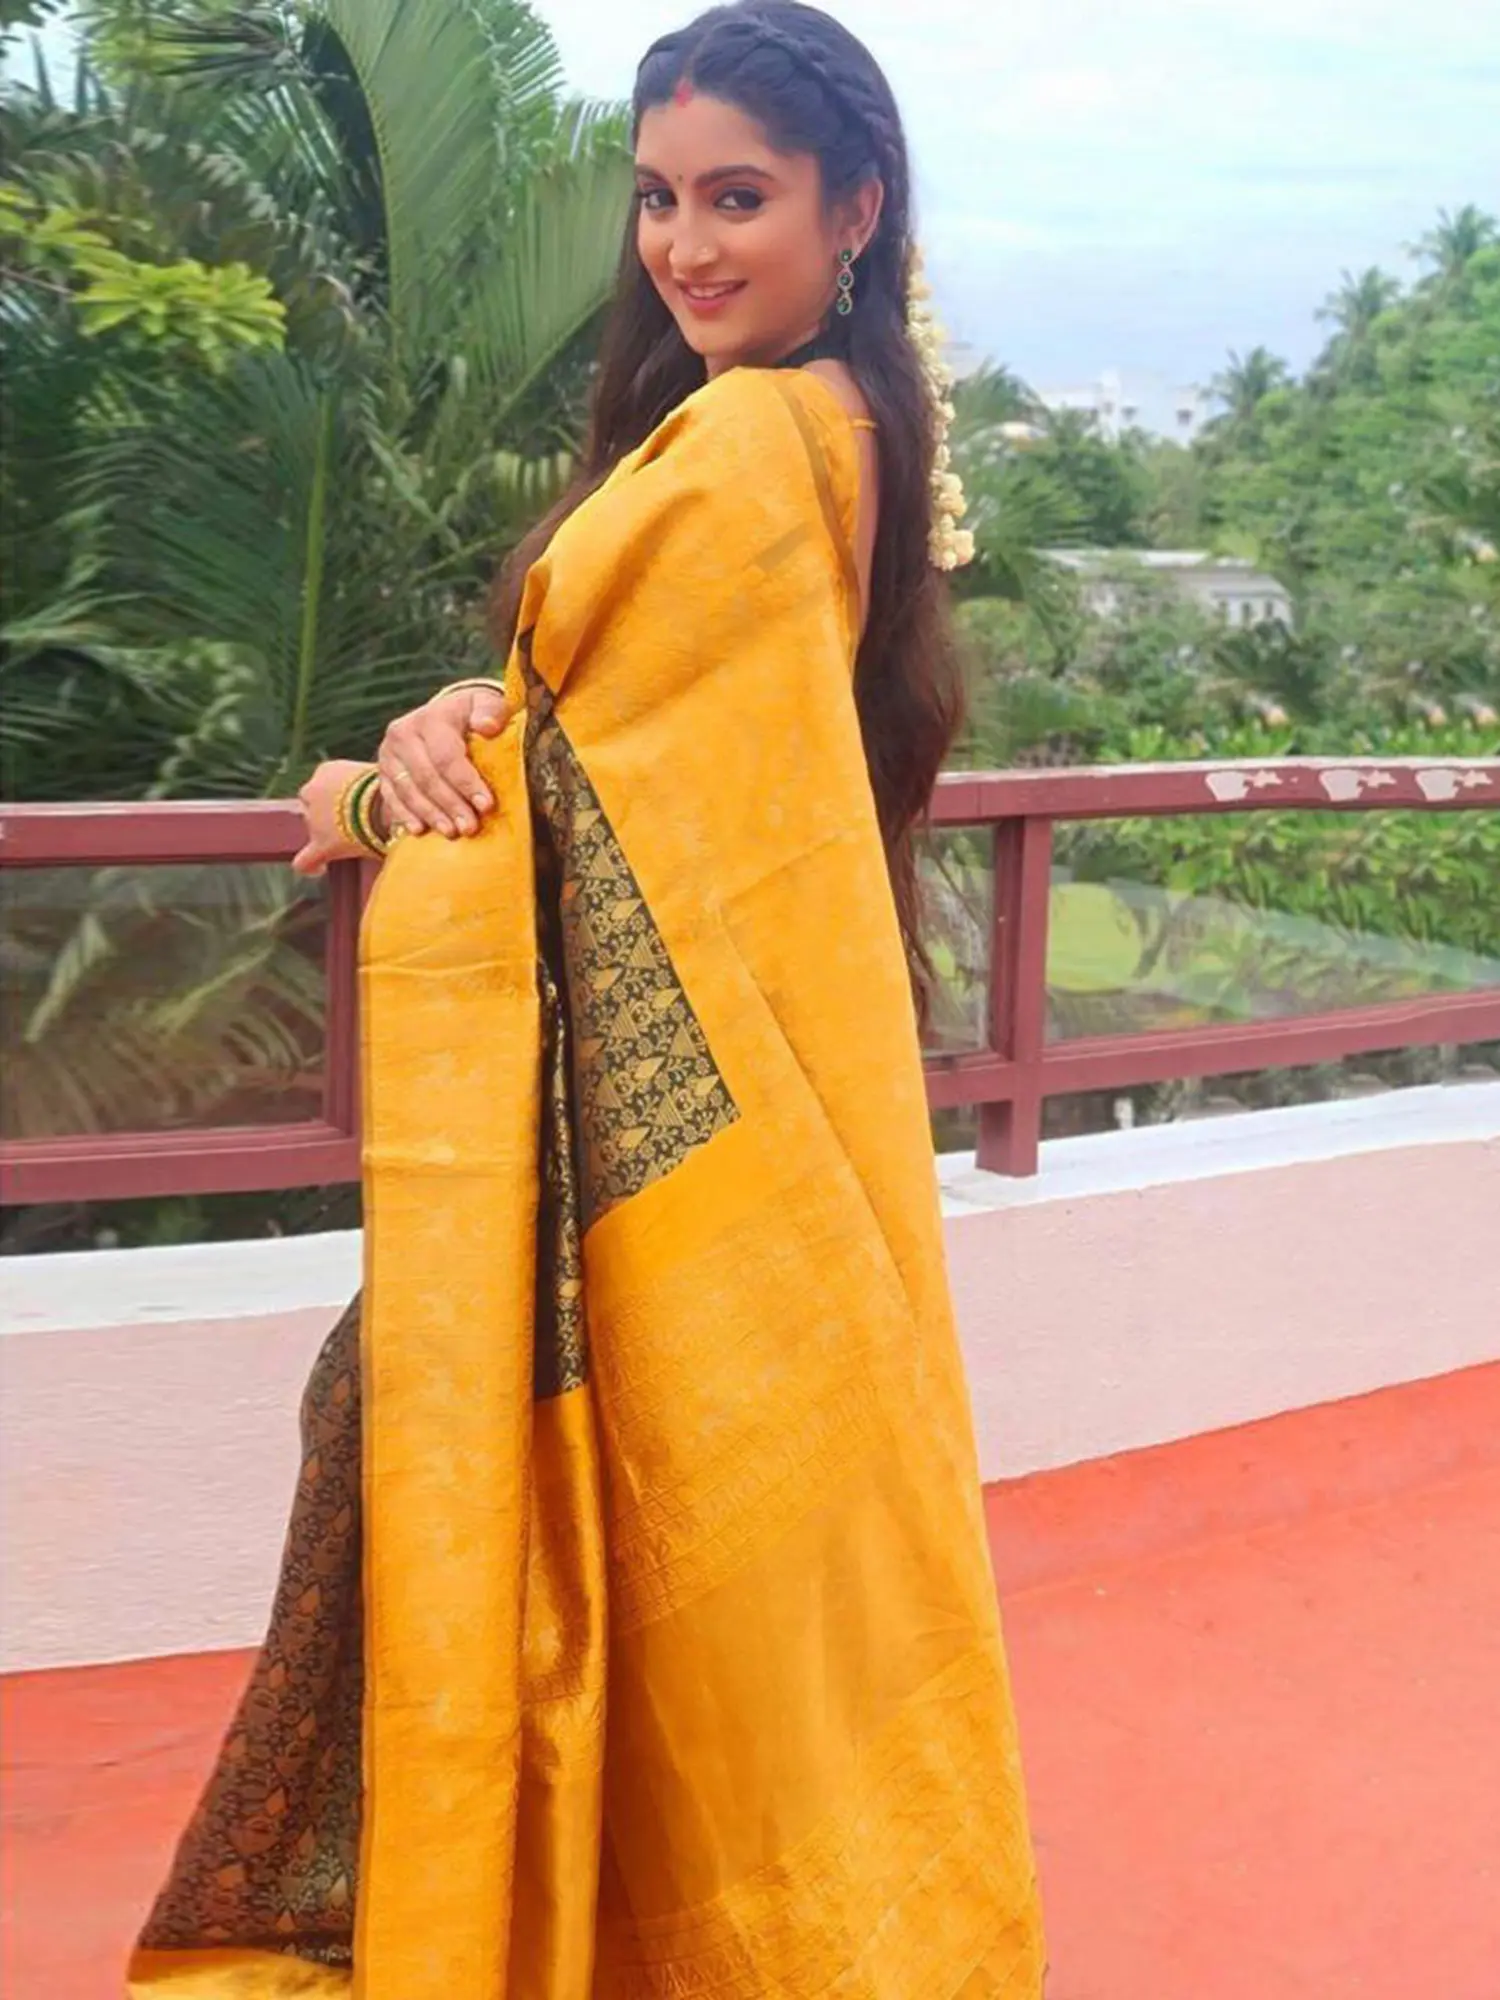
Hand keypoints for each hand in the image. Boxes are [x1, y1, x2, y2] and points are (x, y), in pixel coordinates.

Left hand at [292, 760, 380, 877]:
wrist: (387, 806)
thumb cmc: (390, 787)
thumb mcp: (376, 774)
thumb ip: (367, 783)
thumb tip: (382, 791)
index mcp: (326, 771)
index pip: (323, 784)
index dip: (335, 796)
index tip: (349, 804)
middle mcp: (313, 791)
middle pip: (314, 805)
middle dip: (328, 815)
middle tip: (352, 823)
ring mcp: (313, 820)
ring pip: (312, 829)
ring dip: (327, 835)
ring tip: (349, 844)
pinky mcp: (320, 845)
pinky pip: (305, 861)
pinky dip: (311, 866)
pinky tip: (320, 869)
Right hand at [377, 682, 511, 838]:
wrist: (443, 716)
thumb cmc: (472, 715)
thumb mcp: (485, 704)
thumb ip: (491, 711)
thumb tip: (488, 726)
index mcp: (431, 718)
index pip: (447, 755)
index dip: (466, 782)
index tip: (486, 805)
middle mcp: (404, 733)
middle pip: (426, 776)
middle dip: (450, 805)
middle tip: (470, 827)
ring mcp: (389, 753)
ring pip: (408, 790)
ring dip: (430, 814)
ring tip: (452, 832)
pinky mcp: (383, 771)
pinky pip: (391, 797)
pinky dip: (405, 815)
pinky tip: (419, 831)